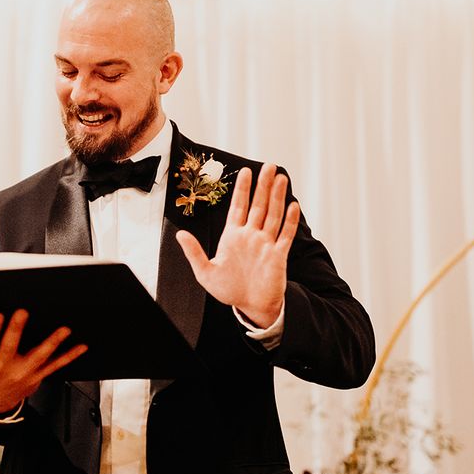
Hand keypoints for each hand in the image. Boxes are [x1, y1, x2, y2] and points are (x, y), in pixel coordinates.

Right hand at [0, 310, 87, 413]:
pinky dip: (70, 356)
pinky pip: (56, 365)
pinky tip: (82, 346)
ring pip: (39, 356)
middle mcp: (4, 366)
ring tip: (64, 329)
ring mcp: (23, 372)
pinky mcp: (38, 375)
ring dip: (52, 343)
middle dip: (17, 330)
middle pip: (11, 347)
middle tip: (23, 311)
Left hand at [176, 163, 299, 327]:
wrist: (249, 306)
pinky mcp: (278, 255)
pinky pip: (286, 234)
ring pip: (273, 215)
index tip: (245, 172)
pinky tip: (293, 205)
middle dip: (263, 186)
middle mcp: (251, 236)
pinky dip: (290, 220)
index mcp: (233, 236)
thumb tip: (180, 235)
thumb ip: (194, 252)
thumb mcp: (205, 272)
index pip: (239, 207)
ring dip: (277, 197)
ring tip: (280, 178)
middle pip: (258, 205)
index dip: (242, 190)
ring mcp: (266, 244)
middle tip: (268, 166)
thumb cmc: (228, 290)